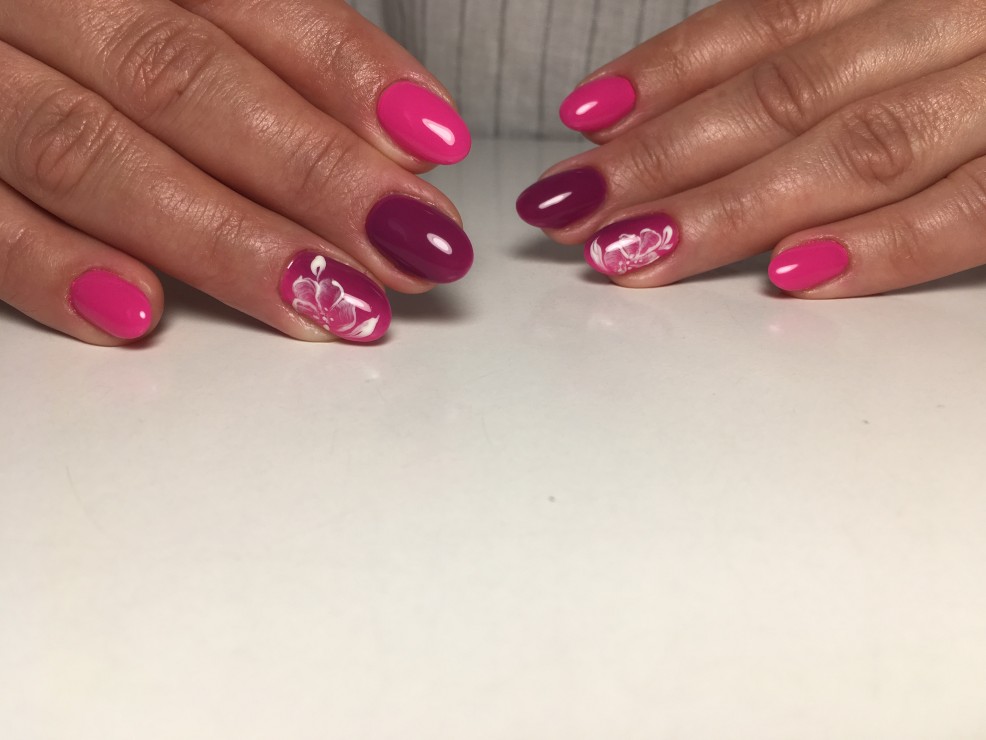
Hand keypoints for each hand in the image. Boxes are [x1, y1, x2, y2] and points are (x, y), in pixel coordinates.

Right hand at [0, 0, 472, 344]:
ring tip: (326, 302)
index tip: (435, 145)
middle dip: (312, 173)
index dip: (348, 74)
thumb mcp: (169, 5)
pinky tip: (140, 316)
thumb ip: (269, 54)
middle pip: (181, 81)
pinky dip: (50, 266)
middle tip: (409, 247)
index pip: (253, 1)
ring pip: (87, 152)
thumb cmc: (90, 26)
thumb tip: (400, 144)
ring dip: (221, 239)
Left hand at [517, 0, 985, 296]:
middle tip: (572, 209)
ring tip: (635, 253)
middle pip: (790, 87)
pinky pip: (985, 205)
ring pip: (861, 144)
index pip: (769, 17)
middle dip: (668, 156)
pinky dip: (890, 245)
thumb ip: (849, 32)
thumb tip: (723, 93)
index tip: (583, 125)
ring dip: (734, 205)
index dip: (666, 73)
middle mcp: (971, 7)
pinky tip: (794, 279)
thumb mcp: (932, 8)